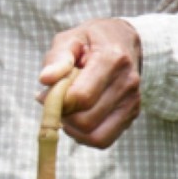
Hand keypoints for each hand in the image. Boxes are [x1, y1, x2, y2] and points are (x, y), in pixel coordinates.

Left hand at [40, 19, 141, 148]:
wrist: (123, 41)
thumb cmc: (90, 40)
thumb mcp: (69, 39)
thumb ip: (57, 58)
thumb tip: (45, 79)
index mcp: (112, 59)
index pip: (81, 96)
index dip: (58, 101)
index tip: (48, 92)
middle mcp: (127, 83)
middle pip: (86, 120)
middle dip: (63, 116)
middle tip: (55, 102)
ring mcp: (133, 101)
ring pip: (95, 136)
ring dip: (73, 129)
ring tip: (67, 110)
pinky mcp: (132, 114)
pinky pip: (104, 139)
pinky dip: (84, 135)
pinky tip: (77, 117)